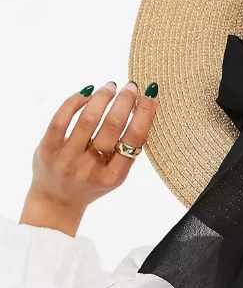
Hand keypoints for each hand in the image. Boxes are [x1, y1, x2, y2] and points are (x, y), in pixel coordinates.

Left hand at [20, 80, 158, 235]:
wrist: (57, 201)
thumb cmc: (92, 183)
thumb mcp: (115, 175)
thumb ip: (127, 151)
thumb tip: (142, 110)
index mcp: (114, 175)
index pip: (135, 139)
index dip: (145, 113)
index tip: (150, 95)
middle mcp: (91, 168)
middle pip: (112, 126)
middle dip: (125, 101)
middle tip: (131, 86)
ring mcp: (67, 159)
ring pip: (87, 119)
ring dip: (103, 97)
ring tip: (110, 87)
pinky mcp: (47, 150)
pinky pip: (60, 119)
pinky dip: (75, 101)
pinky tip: (86, 93)